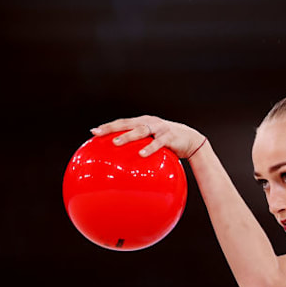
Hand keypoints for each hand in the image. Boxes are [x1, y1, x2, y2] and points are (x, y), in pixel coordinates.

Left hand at [91, 115, 205, 158]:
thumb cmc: (168, 143)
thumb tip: (122, 164)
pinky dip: (149, 148)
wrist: (192, 140)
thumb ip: (139, 148)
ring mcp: (160, 128)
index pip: (122, 123)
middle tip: (98, 133)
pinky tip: (141, 154)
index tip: (93, 132)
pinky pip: (158, 143)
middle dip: (112, 128)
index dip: (108, 126)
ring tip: (116, 142)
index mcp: (143, 122)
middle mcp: (149, 122)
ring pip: (140, 130)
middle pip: (127, 123)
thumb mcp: (152, 143)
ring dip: (127, 136)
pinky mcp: (170, 136)